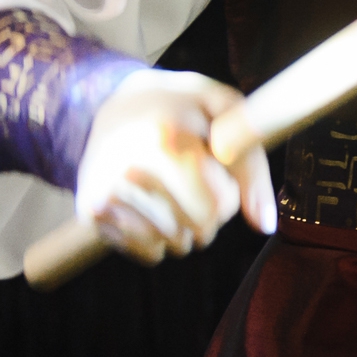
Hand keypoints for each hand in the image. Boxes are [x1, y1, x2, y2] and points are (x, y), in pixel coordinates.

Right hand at [76, 70, 273, 263]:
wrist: (119, 104)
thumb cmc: (184, 109)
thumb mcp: (226, 115)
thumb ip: (251, 168)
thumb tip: (265, 225)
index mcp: (166, 140)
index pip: (220, 205)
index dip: (228, 193)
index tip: (214, 168)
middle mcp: (129, 169)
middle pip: (198, 229)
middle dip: (210, 215)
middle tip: (195, 184)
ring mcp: (105, 192)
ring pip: (173, 244)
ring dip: (186, 229)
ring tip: (173, 192)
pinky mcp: (91, 211)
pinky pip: (148, 252)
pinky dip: (160, 239)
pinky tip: (152, 207)